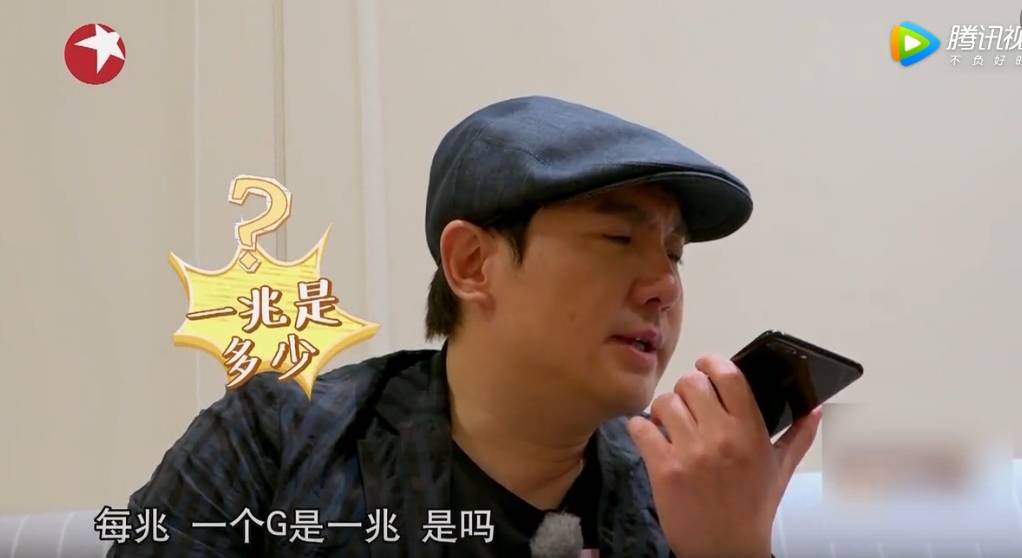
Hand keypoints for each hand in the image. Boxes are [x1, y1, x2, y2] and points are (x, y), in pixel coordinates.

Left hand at [627, 354, 821, 557]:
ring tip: (669, 422)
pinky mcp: (664, 469)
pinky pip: (640, 428)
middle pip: (691, 384)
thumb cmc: (753, 507)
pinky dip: (640, 427)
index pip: (729, 376)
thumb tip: (815, 408)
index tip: (706, 366)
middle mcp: (721, 438)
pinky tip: (650, 437)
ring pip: (664, 403)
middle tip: (687, 402)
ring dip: (663, 409)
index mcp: (750, 432)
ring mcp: (690, 453)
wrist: (726, 550)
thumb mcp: (780, 470)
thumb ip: (798, 436)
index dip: (712, 363)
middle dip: (686, 388)